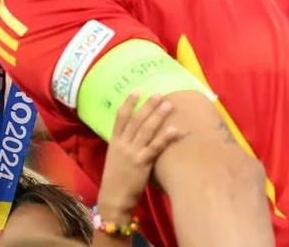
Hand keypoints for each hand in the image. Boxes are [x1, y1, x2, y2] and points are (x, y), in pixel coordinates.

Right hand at [97, 93, 181, 219]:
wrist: (114, 197)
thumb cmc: (116, 178)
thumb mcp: (115, 157)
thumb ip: (123, 145)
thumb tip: (133, 134)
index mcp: (114, 141)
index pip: (120, 118)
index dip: (128, 104)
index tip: (136, 91)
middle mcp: (123, 144)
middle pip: (136, 120)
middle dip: (148, 106)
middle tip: (158, 94)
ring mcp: (132, 153)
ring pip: (146, 130)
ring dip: (158, 116)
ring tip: (168, 104)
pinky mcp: (142, 163)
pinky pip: (155, 147)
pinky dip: (165, 137)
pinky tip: (174, 129)